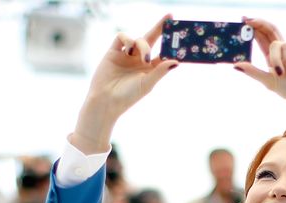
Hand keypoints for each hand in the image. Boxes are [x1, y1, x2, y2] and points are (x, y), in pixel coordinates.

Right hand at [72, 15, 178, 152]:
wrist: (105, 100)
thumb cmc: (128, 96)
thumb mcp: (147, 83)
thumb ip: (160, 71)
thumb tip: (176, 61)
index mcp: (150, 68)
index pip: (162, 52)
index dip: (170, 44)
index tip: (179, 34)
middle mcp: (139, 59)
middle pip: (152, 39)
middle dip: (160, 28)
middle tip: (169, 17)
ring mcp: (127, 55)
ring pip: (139, 39)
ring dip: (143, 44)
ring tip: (143, 58)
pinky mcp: (114, 52)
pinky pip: (122, 37)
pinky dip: (128, 40)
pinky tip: (129, 51)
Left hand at [234, 18, 285, 138]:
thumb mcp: (268, 81)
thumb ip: (253, 72)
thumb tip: (235, 65)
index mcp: (273, 59)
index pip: (261, 40)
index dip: (253, 30)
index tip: (242, 21)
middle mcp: (283, 52)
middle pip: (269, 32)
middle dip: (257, 25)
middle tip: (246, 19)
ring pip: (275, 43)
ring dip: (275, 59)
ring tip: (281, 73)